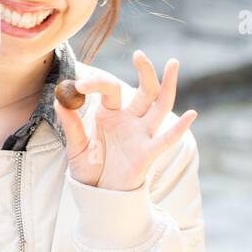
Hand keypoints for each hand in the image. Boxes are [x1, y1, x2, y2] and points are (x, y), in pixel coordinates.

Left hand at [55, 50, 196, 191]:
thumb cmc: (88, 170)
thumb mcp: (75, 147)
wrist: (97, 196)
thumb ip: (71, 125)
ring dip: (167, 86)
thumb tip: (59, 100)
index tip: (80, 86)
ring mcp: (142, 135)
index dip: (97, 84)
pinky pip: (166, 140)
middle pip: (143, 91)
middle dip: (144, 71)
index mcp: (111, 114)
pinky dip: (179, 128)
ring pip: (159, 106)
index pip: (110, 89)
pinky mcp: (148, 153)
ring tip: (173, 63)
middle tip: (139, 54)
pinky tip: (191, 114)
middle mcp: (130, 120)